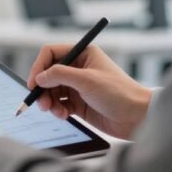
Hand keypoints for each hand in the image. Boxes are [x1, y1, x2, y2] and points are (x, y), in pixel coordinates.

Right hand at [27, 44, 151, 139]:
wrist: (137, 118)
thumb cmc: (119, 93)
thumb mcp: (86, 80)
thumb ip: (59, 75)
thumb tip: (39, 77)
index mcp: (83, 54)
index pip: (51, 53)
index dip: (39, 66)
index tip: (34, 82)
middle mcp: (79, 68)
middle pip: (49, 73)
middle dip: (43, 88)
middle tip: (41, 102)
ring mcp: (78, 86)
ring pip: (52, 90)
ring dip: (49, 101)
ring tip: (53, 111)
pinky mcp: (79, 102)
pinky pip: (59, 103)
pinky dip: (57, 109)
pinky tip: (63, 115)